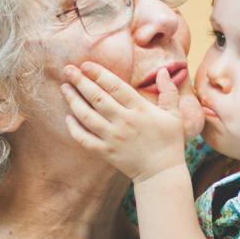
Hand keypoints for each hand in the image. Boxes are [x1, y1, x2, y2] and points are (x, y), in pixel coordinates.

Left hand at [61, 62, 186, 182]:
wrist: (161, 173)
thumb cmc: (170, 142)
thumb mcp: (175, 115)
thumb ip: (169, 91)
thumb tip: (164, 70)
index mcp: (140, 109)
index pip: (115, 86)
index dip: (99, 74)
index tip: (86, 65)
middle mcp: (125, 122)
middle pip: (98, 98)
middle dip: (81, 81)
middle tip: (68, 69)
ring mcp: (113, 138)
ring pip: (87, 116)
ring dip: (73, 101)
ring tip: (64, 88)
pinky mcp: (106, 152)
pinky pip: (84, 139)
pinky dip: (74, 128)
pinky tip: (67, 117)